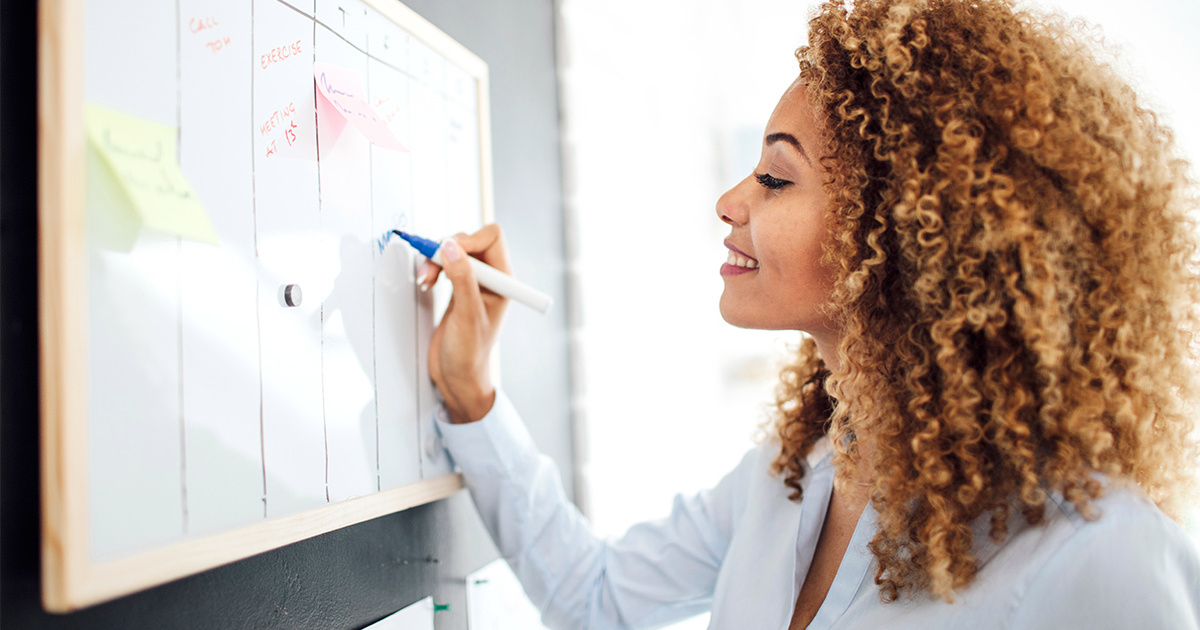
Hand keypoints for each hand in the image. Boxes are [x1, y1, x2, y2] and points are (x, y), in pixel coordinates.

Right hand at [420, 224, 511, 423]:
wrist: (457, 377)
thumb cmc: (470, 354)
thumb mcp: (467, 314)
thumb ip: (461, 278)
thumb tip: (450, 246)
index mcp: (503, 281)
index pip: (491, 237)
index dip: (468, 239)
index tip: (447, 252)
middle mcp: (490, 279)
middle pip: (470, 241)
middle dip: (446, 249)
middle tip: (430, 269)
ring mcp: (472, 284)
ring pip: (454, 251)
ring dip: (435, 259)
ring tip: (425, 280)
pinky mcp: (457, 290)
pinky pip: (444, 265)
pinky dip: (432, 268)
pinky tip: (426, 283)